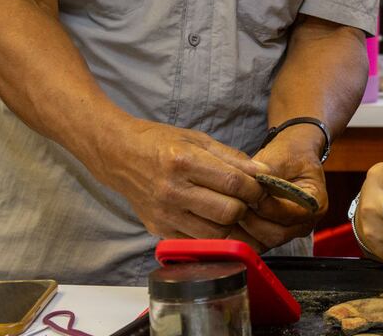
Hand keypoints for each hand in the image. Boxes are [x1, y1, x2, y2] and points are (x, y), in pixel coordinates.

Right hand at [93, 119, 266, 243]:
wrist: (119, 156)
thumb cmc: (161, 143)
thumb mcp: (198, 139)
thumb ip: (232, 157)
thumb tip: (263, 172)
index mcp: (183, 161)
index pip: (233, 183)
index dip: (256, 188)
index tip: (262, 188)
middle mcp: (173, 191)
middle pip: (227, 212)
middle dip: (246, 208)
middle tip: (248, 201)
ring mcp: (165, 214)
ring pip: (215, 234)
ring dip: (232, 226)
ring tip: (233, 213)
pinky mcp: (159, 230)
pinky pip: (196, 242)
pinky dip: (212, 236)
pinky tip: (215, 223)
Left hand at [237, 128, 328, 250]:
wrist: (292, 156)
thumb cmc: (289, 155)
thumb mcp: (280, 157)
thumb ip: (266, 174)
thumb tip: (249, 186)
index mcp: (316, 203)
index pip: (290, 213)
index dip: (268, 206)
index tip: (250, 196)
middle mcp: (306, 223)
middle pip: (276, 234)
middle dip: (252, 220)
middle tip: (233, 205)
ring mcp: (290, 232)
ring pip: (263, 242)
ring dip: (243, 228)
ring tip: (229, 211)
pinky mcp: (274, 235)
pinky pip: (256, 243)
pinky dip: (241, 234)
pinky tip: (228, 220)